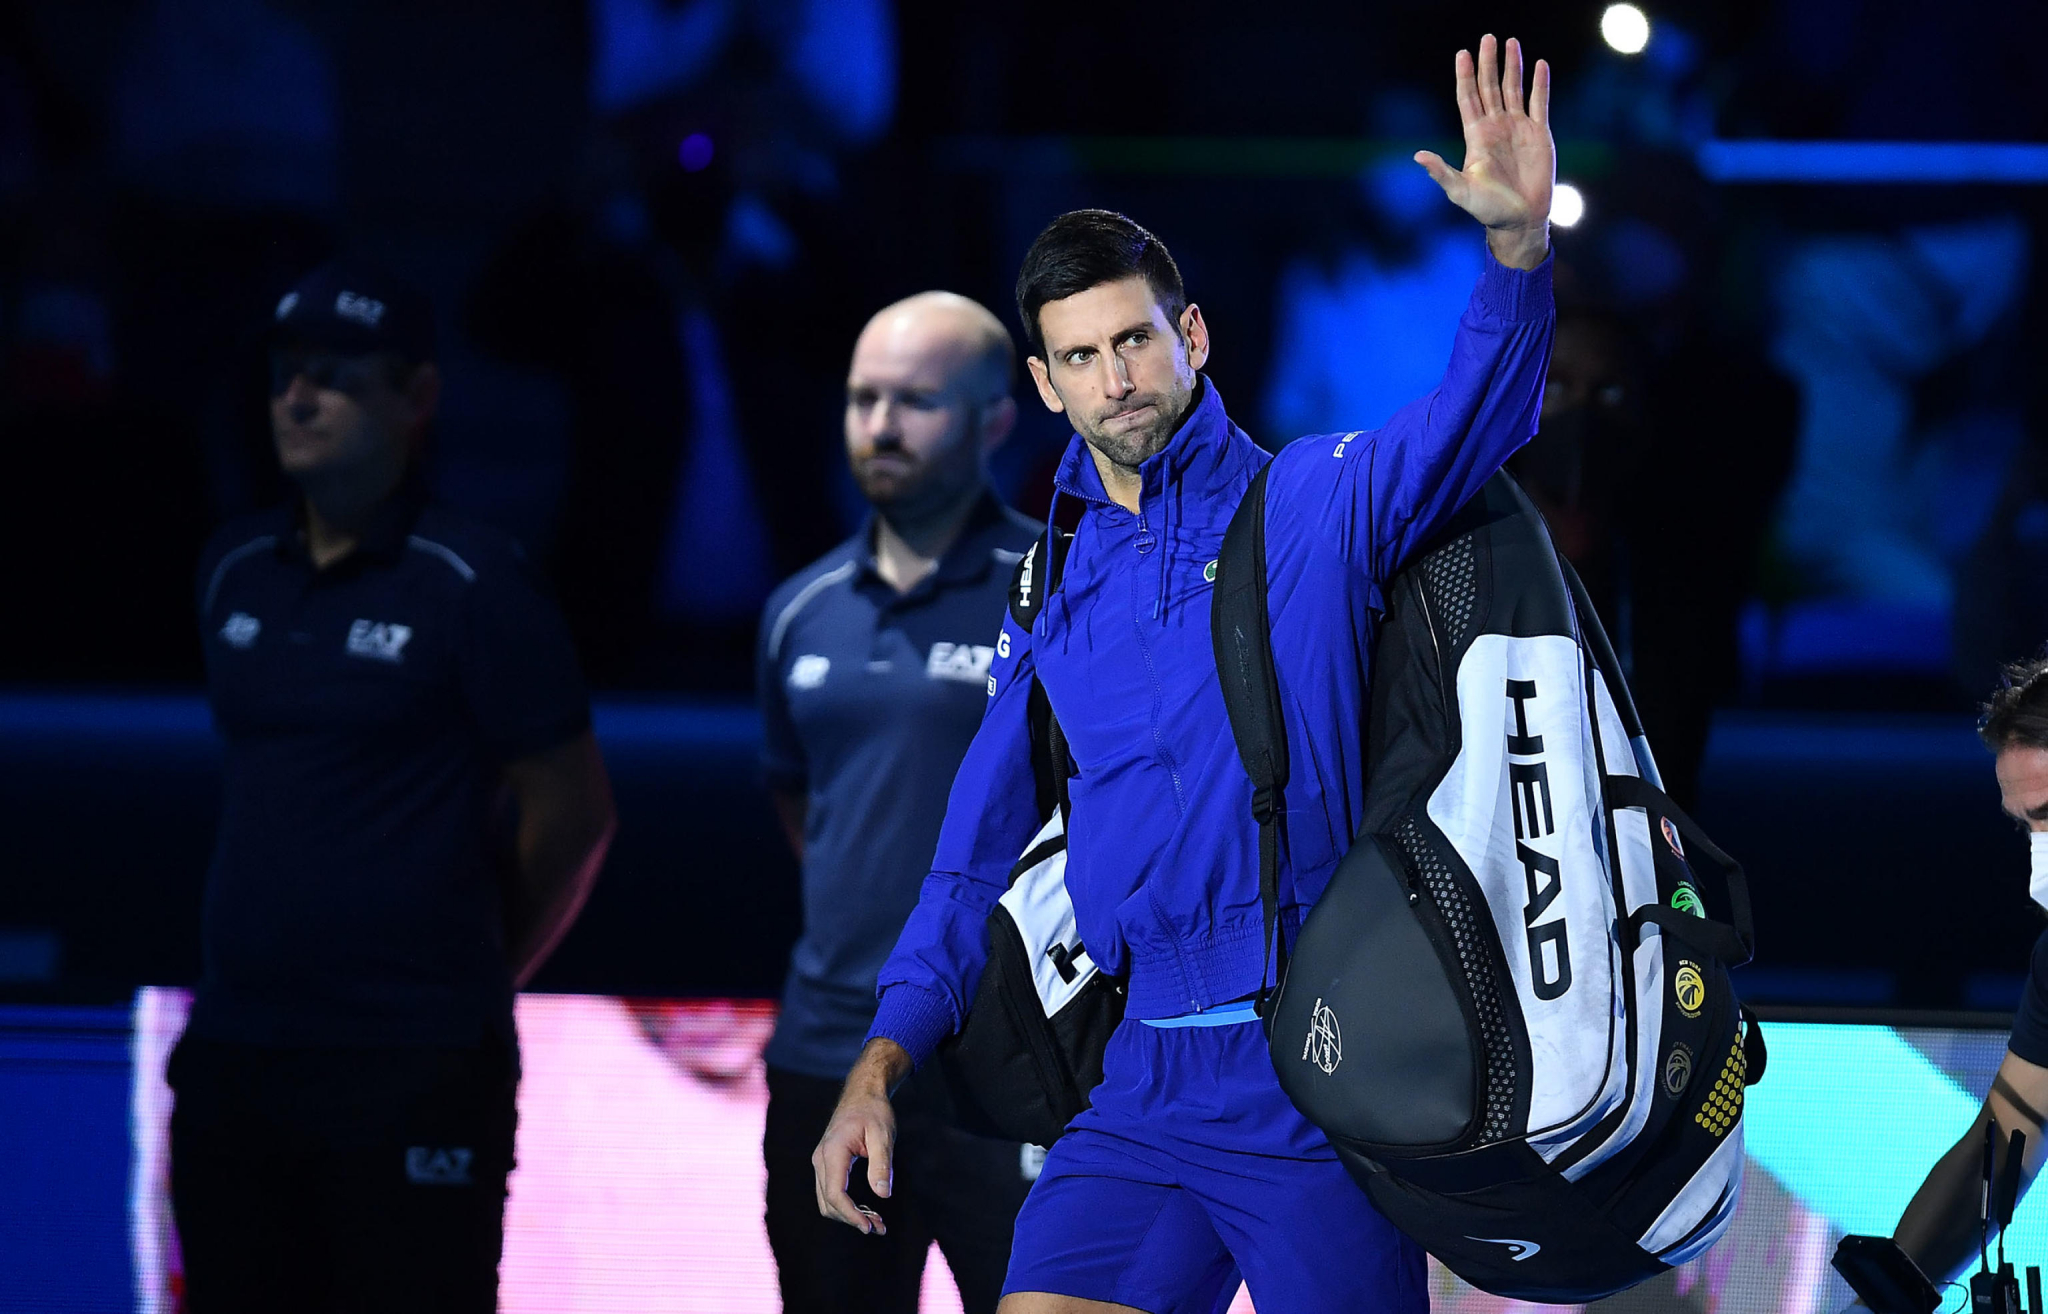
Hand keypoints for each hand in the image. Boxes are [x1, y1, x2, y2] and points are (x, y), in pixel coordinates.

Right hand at [812, 1039, 909, 1233]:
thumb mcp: (883, 1134)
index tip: (870, 1228)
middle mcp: (821, 1159)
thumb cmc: (874, 1111)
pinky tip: (868, 1210)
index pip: (836, 1193)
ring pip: (828, 1201)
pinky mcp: (827, 1165)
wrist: (863, 1093)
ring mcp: (821, 1162)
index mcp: (833, 1151)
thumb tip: (883, 1195)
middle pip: (829, 1202)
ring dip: (849, 1215)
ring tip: (877, 1222)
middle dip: (852, 1219)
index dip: (851, 1215)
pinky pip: (831, 1192)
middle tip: (881, 1228)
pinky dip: (847, 1206)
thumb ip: (882, 1163)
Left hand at [1415, 34, 1554, 269]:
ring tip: (1511, 42)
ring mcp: (1518, 128)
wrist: (1519, 220)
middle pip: (1490, 87)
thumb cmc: (1487, 209)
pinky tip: (1539, 64)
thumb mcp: (1460, 191)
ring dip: (1512, 66)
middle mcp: (1495, 127)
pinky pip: (1540, 103)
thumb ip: (1441, 172)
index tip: (1462, 54)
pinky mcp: (1539, 134)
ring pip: (1514, 89)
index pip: (1468, 98)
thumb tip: (1417, 156)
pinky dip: (1540, 84)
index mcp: (1476, 137)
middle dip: (1488, 63)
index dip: (1465, 76)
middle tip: (1487, 38)